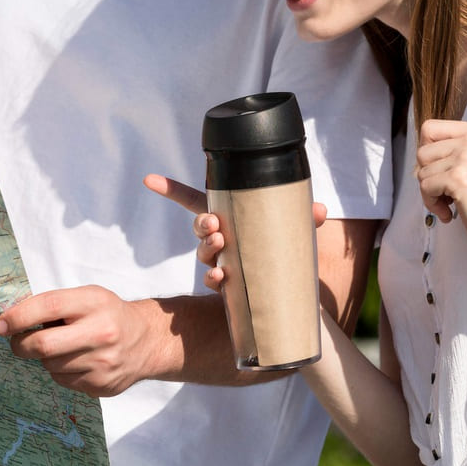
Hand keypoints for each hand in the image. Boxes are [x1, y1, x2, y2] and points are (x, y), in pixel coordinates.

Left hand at [0, 286, 163, 396]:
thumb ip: (55, 305)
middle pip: (43, 345)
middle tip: (16, 342)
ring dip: (45, 358)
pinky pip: (63, 381)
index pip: (48, 307)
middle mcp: (101, 333)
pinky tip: (75, 362)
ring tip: (61, 348)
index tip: (1, 324)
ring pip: (50, 366)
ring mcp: (102, 363)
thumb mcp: (88, 297)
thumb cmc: (108, 314)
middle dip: (20, 345)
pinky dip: (60, 371)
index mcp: (95, 303)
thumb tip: (12, 321)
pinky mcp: (101, 385)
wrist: (147, 341)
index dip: (19, 316)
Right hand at [142, 173, 327, 293]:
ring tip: (220, 247)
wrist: (296, 286)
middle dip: (202, 225)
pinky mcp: (230, 285)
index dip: (170, 190)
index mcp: (230, 216)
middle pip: (200, 227)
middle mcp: (222, 238)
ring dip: (208, 249)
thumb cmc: (286, 247)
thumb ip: (305, 217)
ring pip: (204, 253)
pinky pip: (214, 280)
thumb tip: (318, 210)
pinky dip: (214, 278)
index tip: (148, 179)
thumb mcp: (296, 228)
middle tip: (215, 226)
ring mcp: (223, 261)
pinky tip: (220, 276)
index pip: (194, 201)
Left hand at [414, 110, 466, 257]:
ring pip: (421, 172)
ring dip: (430, 194)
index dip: (430, 154)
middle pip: (421, 152)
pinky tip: (450, 211)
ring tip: (451, 202)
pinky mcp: (458, 179)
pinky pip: (425, 187)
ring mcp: (466, 158)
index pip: (429, 129)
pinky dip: (432, 204)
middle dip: (428, 177)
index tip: (445, 170)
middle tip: (447, 192)